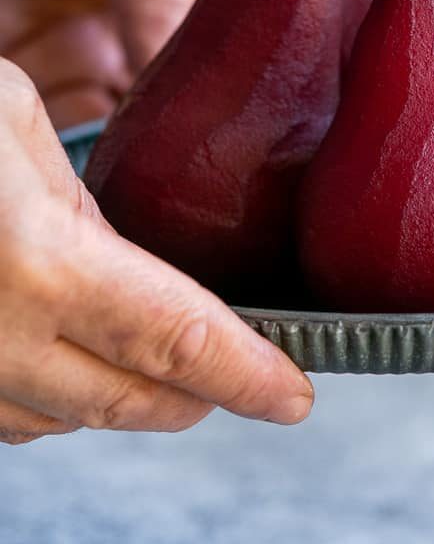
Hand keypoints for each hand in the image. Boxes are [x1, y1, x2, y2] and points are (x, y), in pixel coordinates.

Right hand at [0, 59, 313, 444]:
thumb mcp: (11, 122)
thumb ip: (75, 204)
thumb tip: (116, 252)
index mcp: (38, 266)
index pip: (179, 341)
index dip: (249, 375)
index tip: (294, 396)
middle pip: (129, 401)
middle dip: (197, 396)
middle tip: (246, 377)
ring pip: (60, 421)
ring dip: (122, 398)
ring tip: (164, 366)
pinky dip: (50, 399)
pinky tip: (67, 361)